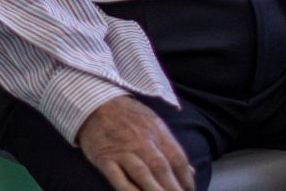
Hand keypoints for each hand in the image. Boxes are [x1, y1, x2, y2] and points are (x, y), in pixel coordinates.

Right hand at [75, 96, 195, 190]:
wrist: (94, 103)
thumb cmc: (127, 116)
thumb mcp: (153, 123)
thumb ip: (171, 148)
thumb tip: (190, 171)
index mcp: (157, 131)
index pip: (177, 158)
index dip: (186, 178)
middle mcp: (142, 141)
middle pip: (162, 168)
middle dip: (173, 188)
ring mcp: (122, 150)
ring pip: (142, 174)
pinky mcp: (105, 159)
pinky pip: (119, 178)